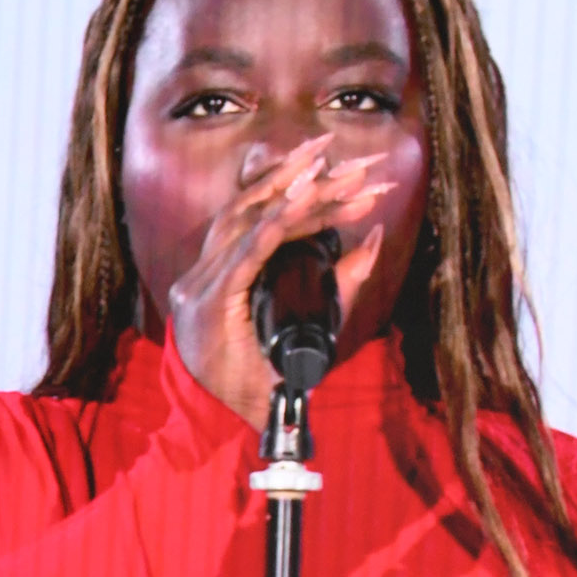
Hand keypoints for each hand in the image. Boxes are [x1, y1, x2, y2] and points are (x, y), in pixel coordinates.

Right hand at [162, 134, 395, 431]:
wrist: (229, 425)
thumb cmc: (263, 382)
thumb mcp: (314, 324)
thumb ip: (340, 283)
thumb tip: (375, 240)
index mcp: (219, 275)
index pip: (257, 216)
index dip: (298, 187)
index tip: (341, 164)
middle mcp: (203, 273)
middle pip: (250, 207)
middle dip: (300, 174)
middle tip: (345, 151)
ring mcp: (202, 287)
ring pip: (249, 221)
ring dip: (297, 193)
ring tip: (337, 171)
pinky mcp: (211, 303)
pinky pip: (246, 254)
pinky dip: (277, 227)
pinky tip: (304, 206)